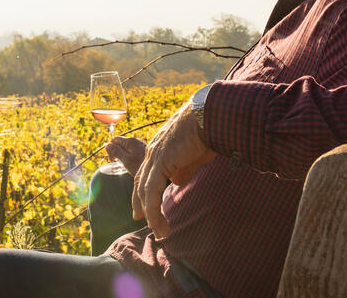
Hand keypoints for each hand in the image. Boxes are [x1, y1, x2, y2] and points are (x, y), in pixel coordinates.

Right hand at [105, 136, 145, 174]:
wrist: (158, 171)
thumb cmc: (142, 167)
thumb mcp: (126, 161)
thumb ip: (116, 152)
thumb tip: (107, 145)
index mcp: (130, 141)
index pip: (114, 140)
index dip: (110, 149)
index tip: (112, 160)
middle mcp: (135, 141)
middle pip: (119, 143)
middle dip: (116, 152)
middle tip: (118, 163)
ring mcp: (139, 145)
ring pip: (126, 147)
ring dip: (122, 155)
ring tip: (126, 165)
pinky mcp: (143, 150)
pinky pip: (132, 151)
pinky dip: (129, 156)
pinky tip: (133, 164)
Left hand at [131, 103, 215, 238]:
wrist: (208, 116)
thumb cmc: (206, 132)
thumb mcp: (193, 156)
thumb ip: (184, 169)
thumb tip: (177, 181)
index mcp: (160, 148)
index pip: (146, 173)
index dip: (143, 190)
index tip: (141, 206)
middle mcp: (153, 152)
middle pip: (141, 182)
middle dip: (139, 202)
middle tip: (138, 218)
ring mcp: (154, 156)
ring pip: (145, 190)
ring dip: (150, 213)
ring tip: (159, 231)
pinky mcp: (160, 162)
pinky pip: (152, 191)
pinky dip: (153, 210)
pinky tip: (158, 223)